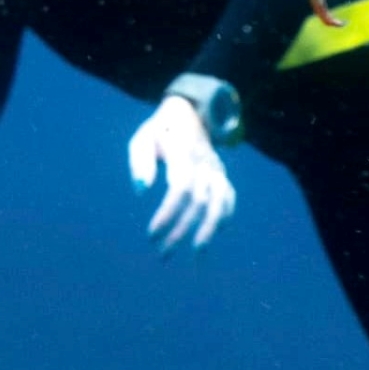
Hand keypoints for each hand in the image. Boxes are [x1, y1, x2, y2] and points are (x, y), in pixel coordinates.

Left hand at [128, 94, 235, 253]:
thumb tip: (140, 191)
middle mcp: (205, 164)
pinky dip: (223, 218)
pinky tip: (210, 235)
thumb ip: (139, 162)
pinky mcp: (222, 175)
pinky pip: (229, 199)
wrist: (188, 113)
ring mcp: (217, 170)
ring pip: (220, 204)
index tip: (151, 234)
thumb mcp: (142, 139)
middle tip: (163, 253)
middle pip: (198, 203)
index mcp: (183, 154)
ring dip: (208, 231)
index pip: (180, 189)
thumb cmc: (158, 130)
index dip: (168, 214)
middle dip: (181, 231)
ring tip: (196, 256)